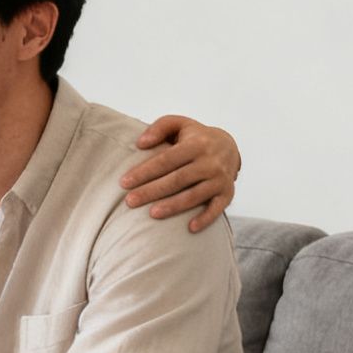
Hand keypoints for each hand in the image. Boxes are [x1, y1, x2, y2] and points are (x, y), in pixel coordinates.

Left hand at [122, 115, 240, 231]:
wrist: (228, 146)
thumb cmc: (193, 137)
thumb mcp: (179, 124)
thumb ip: (159, 127)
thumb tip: (140, 143)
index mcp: (196, 144)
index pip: (166, 160)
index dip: (144, 172)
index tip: (124, 183)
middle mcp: (211, 162)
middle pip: (177, 180)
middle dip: (152, 191)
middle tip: (130, 202)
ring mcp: (220, 179)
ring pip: (194, 195)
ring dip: (173, 206)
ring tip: (151, 214)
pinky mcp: (227, 193)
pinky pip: (217, 208)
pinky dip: (206, 218)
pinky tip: (190, 228)